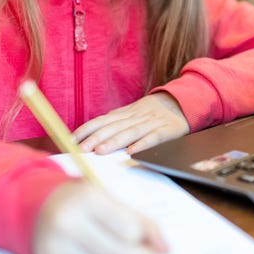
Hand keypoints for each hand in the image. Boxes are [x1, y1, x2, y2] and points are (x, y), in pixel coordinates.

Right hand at [33, 181, 167, 253]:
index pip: (129, 229)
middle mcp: (68, 223)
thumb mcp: (103, 196)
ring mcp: (57, 247)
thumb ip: (133, 216)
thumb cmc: (76, 197)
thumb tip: (163, 244)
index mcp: (85, 198)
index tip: (165, 246)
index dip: (152, 240)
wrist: (31, 203)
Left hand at [73, 92, 188, 154]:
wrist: (182, 101)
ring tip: (100, 151)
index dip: (86, 130)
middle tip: (81, 149)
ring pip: (130, 132)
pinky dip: (143, 144)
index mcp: (125, 113)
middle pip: (113, 127)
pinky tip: (132, 152)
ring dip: (114, 142)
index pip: (101, 121)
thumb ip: (114, 124)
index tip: (70, 140)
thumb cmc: (152, 112)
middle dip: (95, 138)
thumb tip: (88, 136)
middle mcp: (135, 117)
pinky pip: (154, 138)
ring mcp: (151, 123)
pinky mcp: (167, 131)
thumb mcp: (131, 114)